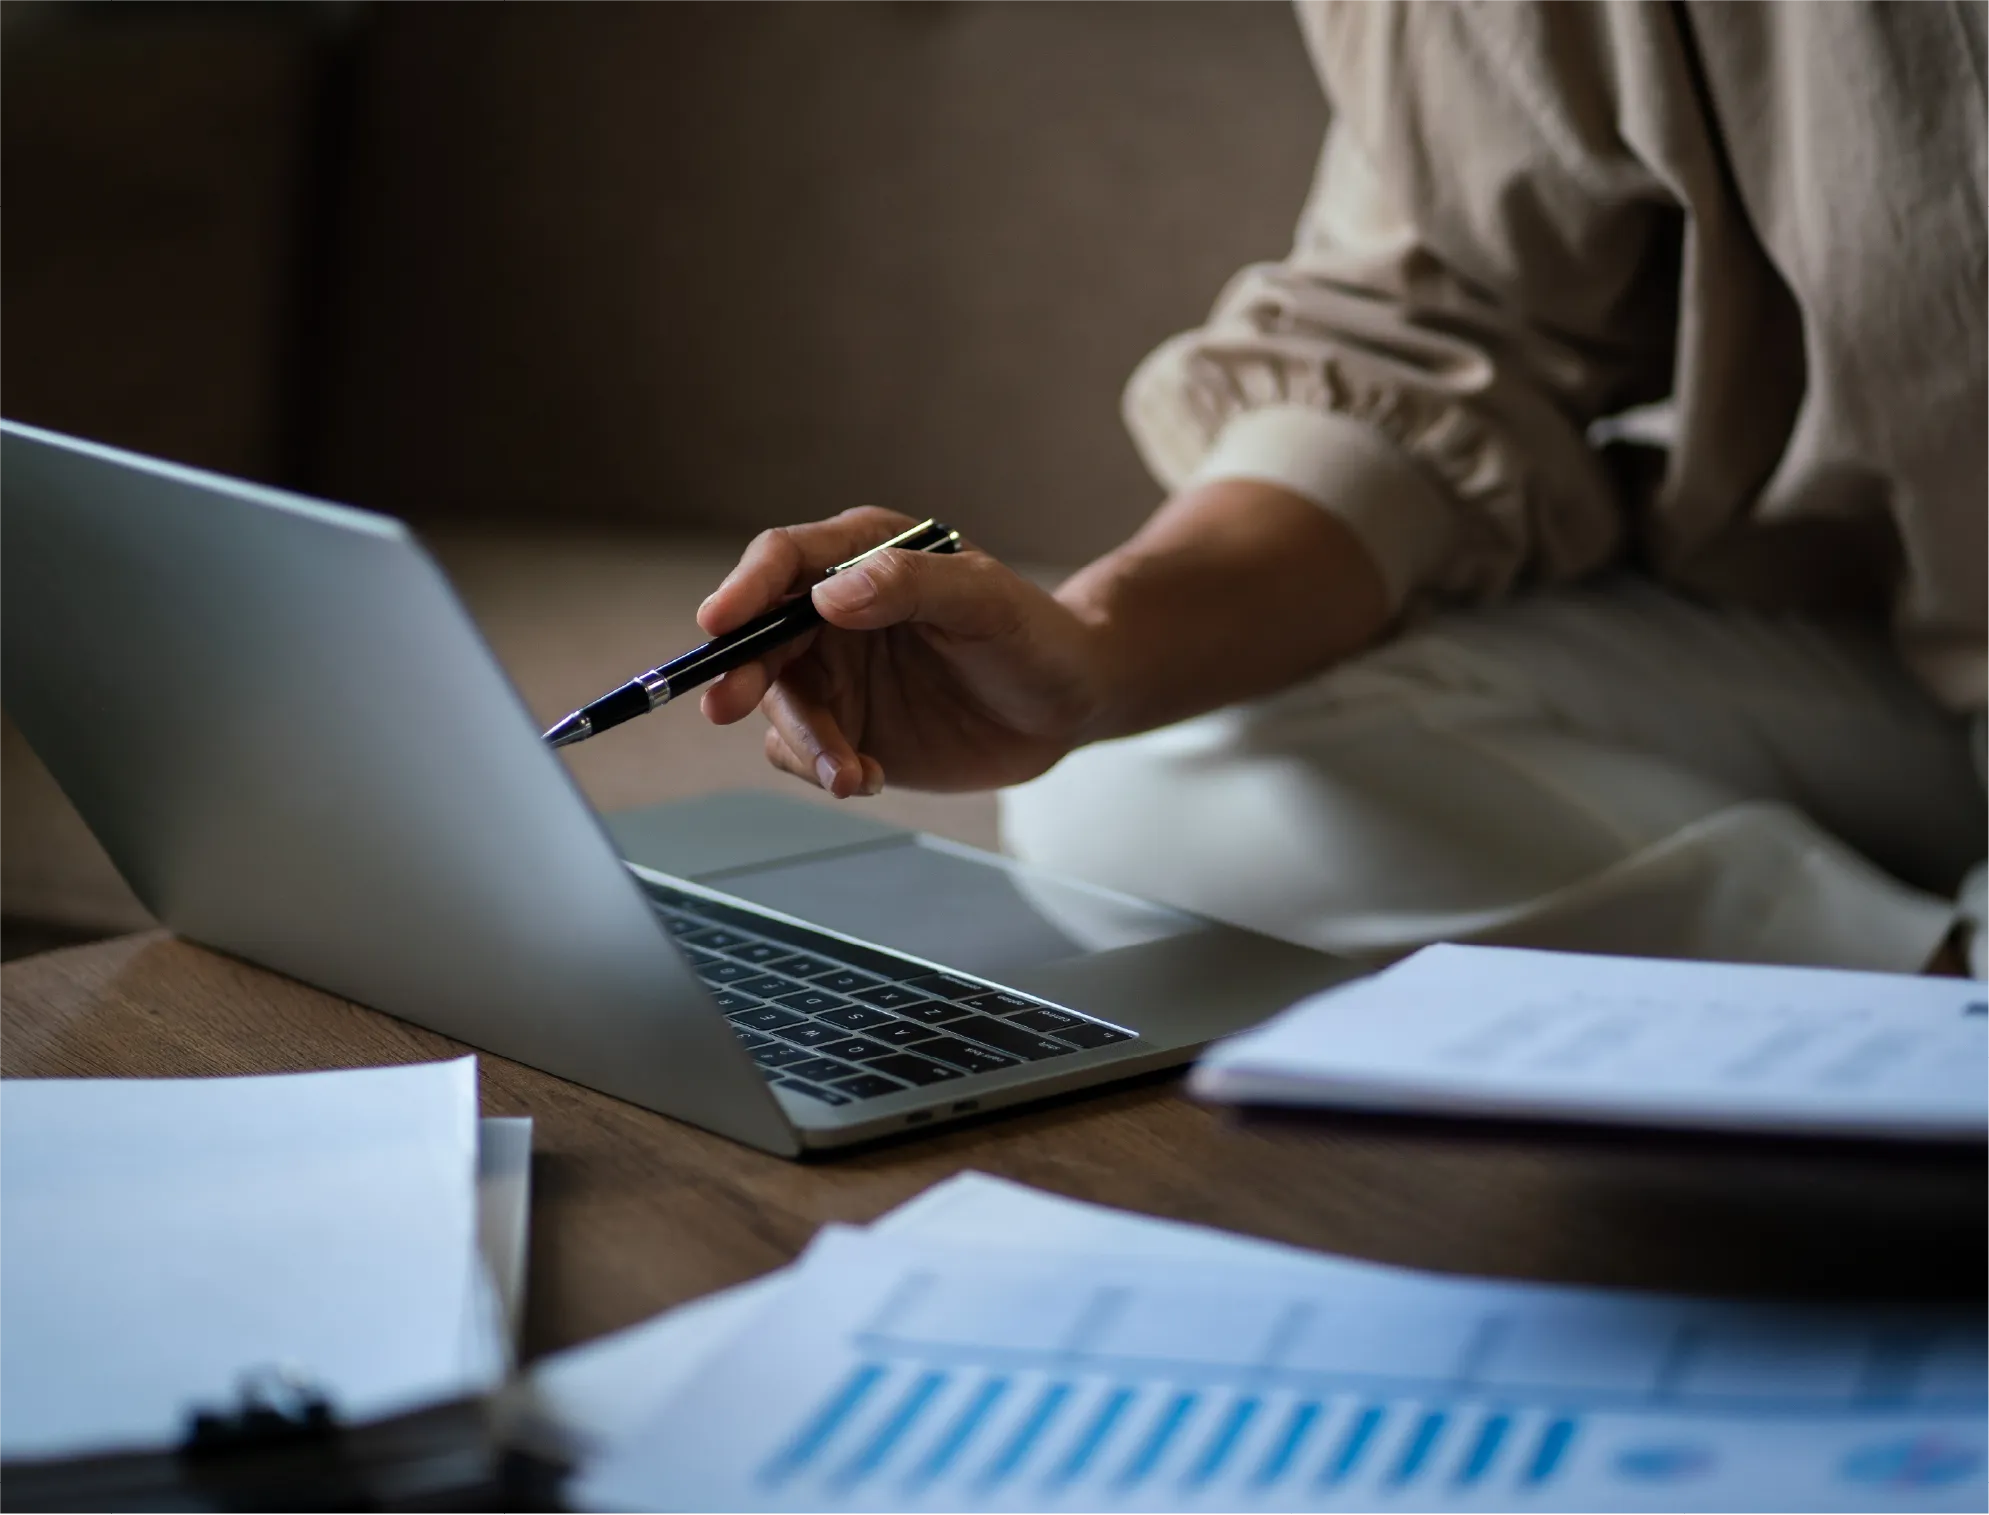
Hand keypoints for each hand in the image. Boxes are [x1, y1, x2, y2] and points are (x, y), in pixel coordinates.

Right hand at [696, 508, 1108, 794]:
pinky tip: (869, 777)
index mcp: (863, 555)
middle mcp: (836, 610)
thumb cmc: (1035, 635)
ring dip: (804, 741)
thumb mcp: (986, 602)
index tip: (718, 622)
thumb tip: (831, 595)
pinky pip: (804, 752)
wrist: (1068, 704)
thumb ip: (912, 585)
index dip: (744, 588)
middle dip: (743, 672)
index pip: (785, 561)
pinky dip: (824, 769)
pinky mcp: (846, 728)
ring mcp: (837, 672)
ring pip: (780, 704)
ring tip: (852, 773)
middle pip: (762, 637)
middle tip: (727, 705)